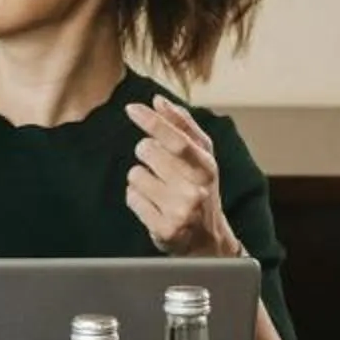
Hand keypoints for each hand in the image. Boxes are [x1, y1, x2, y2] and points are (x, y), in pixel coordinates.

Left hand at [124, 97, 240, 258]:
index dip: (153, 122)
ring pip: (135, 174)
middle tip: (158, 165)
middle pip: (148, 152)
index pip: (177, 140)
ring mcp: (181, 211)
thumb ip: (182, 126)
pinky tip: (154, 206)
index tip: (131, 108)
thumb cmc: (199, 187)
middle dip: (146, 152)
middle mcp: (196, 189)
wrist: (208, 239)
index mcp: (206, 167)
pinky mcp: (164, 229)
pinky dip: (137, 198)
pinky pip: (131, 197)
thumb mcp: (200, 157)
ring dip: (140, 179)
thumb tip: (158, 100)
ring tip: (159, 190)